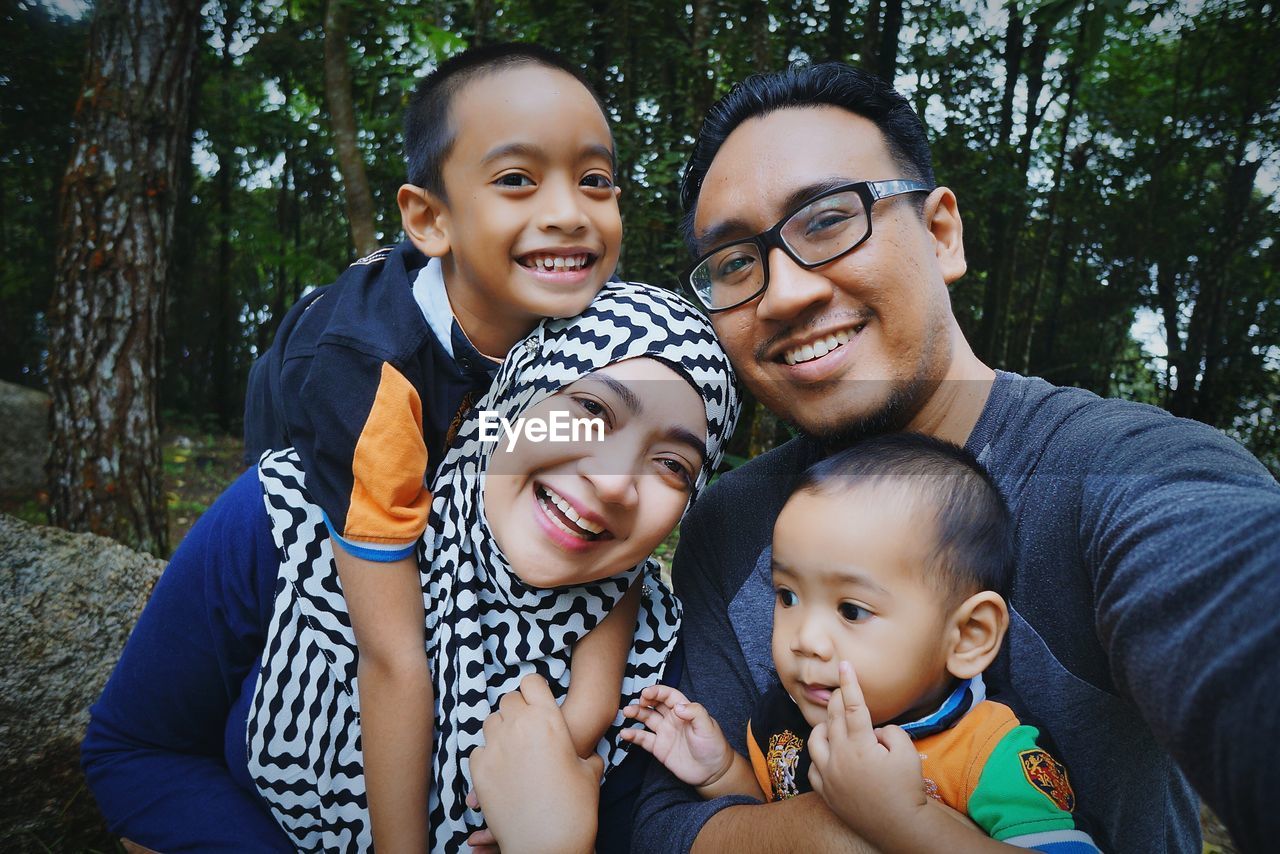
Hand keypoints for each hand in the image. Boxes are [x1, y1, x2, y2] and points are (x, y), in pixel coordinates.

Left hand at [466, 674, 602, 853]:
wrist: (548, 845)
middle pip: (509, 699)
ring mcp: (495, 747)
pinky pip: (478, 750)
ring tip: (515, 750)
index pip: (532, 682)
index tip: (538, 701)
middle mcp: (519, 726)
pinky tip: (502, 770)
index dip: (535, 690)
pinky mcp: (479, 769)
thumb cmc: (575, 808)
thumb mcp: (589, 772)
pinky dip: (488, 755)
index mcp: (548, 719)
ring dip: (501, 730)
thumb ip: (584, 753)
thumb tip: (586, 755)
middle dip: (517, 709)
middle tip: (528, 729)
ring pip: (490, 721)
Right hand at [621, 684, 734, 788]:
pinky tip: (625, 733)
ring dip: (636, 714)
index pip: (668, 695)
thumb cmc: (714, 746)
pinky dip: (633, 735)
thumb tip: (678, 707)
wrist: (713, 772)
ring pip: (647, 719)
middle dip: (644, 700)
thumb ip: (695, 712)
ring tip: (626, 712)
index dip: (657, 692)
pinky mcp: (659, 748)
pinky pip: (644, 739)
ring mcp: (665, 733)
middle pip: (655, 705)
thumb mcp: (708, 726)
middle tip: (637, 702)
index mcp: (684, 710)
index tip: (646, 693)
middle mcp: (672, 719)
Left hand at [807, 661, 929, 846]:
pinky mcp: (825, 792)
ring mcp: (828, 775)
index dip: (849, 683)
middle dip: (838, 701)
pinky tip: (829, 754)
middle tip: (844, 693)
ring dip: (824, 727)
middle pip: (833, 719)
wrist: (899, 825)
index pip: (852, 706)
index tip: (844, 665)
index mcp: (859, 745)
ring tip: (835, 724)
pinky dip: (820, 756)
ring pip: (815, 740)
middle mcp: (838, 757)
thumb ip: (891, 731)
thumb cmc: (906, 788)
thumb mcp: (907, 752)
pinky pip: (814, 767)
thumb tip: (874, 731)